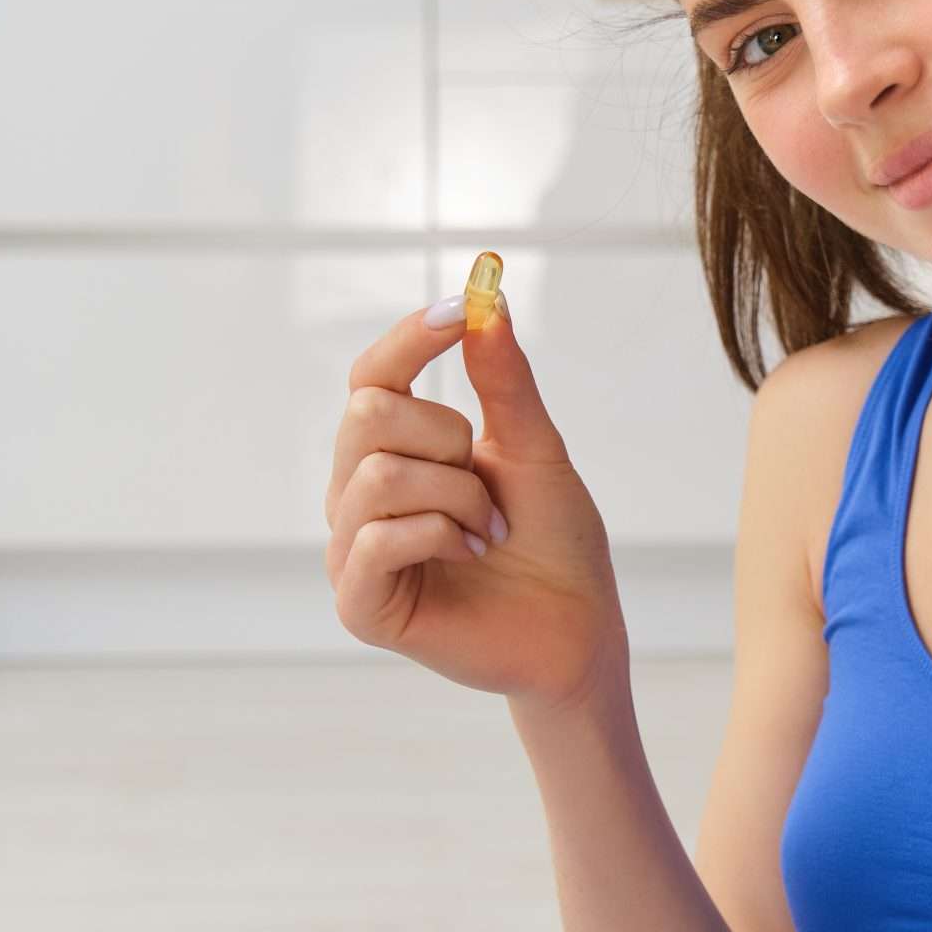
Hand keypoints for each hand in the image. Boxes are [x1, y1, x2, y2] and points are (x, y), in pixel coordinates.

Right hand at [327, 282, 628, 716]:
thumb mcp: (534, 447)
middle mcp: (357, 495)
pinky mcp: (360, 604)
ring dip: (456, 498)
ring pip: (376, 476)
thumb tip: (485, 303)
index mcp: (392, 451)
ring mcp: (352, 551)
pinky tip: (469, 556)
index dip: (410, 337)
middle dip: (446, 440)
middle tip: (488, 486)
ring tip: (488, 532)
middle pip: (366, 416)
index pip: (370, 376)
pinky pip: (374, 540)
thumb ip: (503, 380)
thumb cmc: (554, 539)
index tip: (463, 307)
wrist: (579, 628)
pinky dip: (436, 536)